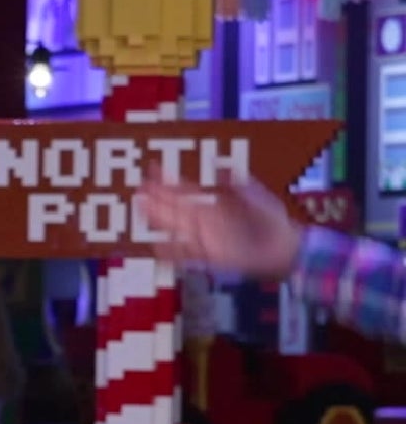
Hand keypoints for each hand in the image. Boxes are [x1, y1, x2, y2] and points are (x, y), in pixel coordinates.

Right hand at [136, 175, 302, 280]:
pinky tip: (157, 246)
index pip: (186, 190)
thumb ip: (240, 185)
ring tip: (141, 208)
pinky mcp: (209, 256)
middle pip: (175, 207)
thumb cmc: (273, 222)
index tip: (153, 168)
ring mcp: (204, 237)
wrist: (284, 249)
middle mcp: (204, 219)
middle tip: (139, 187)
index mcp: (213, 204)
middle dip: (157, 198)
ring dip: (158, 219)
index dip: (169, 180)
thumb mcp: (259, 198)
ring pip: (176, 227)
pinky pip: (185, 254)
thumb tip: (223, 167)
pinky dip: (171, 251)